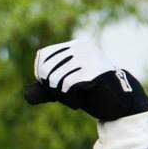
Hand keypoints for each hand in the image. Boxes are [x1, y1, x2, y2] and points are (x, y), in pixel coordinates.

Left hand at [22, 39, 147, 121]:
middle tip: (70, 94)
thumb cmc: (93, 93)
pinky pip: (66, 88)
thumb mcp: (66, 86)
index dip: (44, 77)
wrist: (121, 102)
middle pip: (46, 70)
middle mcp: (81, 47)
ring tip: (78, 97)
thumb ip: (47, 87)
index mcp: (74, 46)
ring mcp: (88, 58)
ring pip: (54, 80)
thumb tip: (26, 94)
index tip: (59, 87)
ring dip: (62, 96)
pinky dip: (70, 100)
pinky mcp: (93, 71)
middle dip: (53, 88)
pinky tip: (82, 101)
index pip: (43, 58)